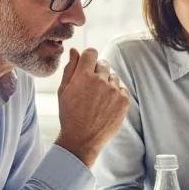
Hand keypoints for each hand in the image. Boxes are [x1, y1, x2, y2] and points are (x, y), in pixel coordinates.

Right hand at [55, 48, 129, 166]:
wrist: (82, 139)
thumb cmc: (69, 114)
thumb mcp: (63, 91)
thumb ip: (70, 68)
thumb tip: (75, 50)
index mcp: (83, 75)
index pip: (91, 52)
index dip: (88, 58)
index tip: (87, 65)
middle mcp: (101, 80)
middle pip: (103, 64)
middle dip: (97, 71)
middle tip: (90, 88)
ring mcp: (114, 91)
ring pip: (113, 77)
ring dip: (107, 83)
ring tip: (98, 99)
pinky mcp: (124, 101)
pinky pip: (122, 89)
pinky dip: (116, 94)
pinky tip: (106, 105)